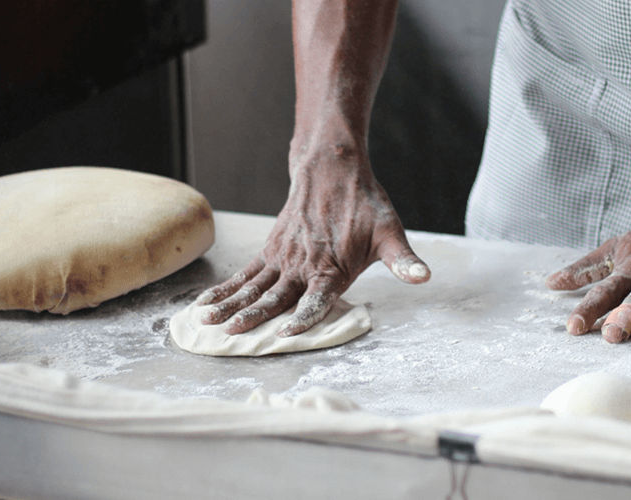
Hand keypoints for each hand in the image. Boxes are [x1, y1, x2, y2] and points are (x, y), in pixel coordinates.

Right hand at [194, 149, 429, 336]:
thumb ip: (403, 261)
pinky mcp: (271, 250)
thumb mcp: (390, 232)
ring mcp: (283, 258)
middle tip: (231, 334)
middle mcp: (303, 265)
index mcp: (332, 268)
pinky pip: (244, 274)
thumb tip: (424, 277)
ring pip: (253, 287)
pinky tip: (206, 304)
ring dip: (230, 305)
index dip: (303, 316)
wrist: (333, 169)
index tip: (285, 333)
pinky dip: (225, 289)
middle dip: (252, 317)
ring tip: (207, 323)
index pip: (316, 298)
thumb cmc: (365, 205)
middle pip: (275, 296)